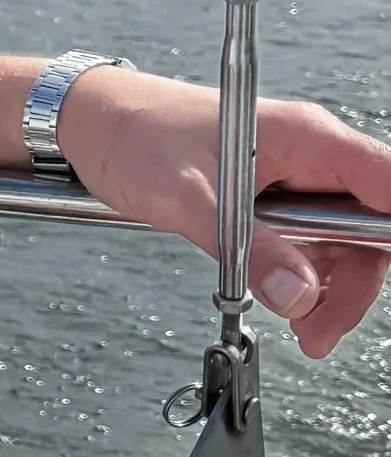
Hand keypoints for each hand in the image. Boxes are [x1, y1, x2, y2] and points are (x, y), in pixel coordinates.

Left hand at [58, 68, 390, 358]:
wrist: (96, 123)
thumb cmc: (136, 136)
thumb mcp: (189, 197)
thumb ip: (248, 247)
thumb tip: (299, 295)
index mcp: (306, 137)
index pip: (385, 182)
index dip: (389, 232)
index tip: (377, 273)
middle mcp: (311, 156)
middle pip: (370, 226)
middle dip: (354, 284)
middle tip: (319, 331)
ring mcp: (294, 179)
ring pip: (342, 243)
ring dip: (330, 291)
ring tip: (305, 332)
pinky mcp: (273, 201)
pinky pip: (308, 245)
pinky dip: (303, 280)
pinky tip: (287, 307)